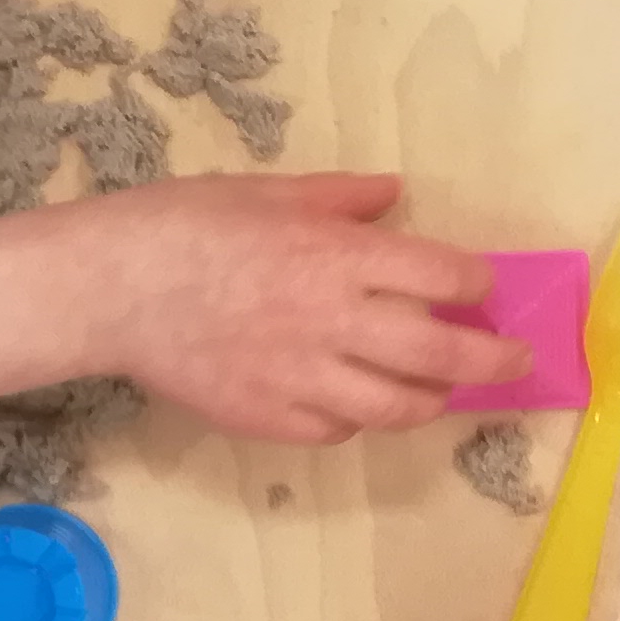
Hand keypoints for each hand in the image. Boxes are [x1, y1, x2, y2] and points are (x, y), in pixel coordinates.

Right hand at [0, 175, 527, 498]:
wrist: (106, 287)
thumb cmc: (184, 223)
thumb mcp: (267, 192)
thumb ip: (340, 199)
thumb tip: (393, 195)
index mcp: (340, 255)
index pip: (443, 277)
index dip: (475, 285)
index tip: (482, 288)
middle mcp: (336, 319)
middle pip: (443, 351)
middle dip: (492, 359)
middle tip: (513, 362)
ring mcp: (305, 376)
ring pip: (400, 403)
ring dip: (433, 398)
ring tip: (442, 390)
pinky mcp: (269, 417)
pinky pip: (338, 429)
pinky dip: (358, 419)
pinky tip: (358, 403)